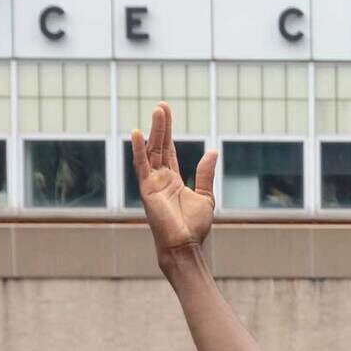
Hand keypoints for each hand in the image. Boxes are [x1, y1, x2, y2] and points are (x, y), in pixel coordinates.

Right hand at [131, 102, 216, 259]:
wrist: (185, 245)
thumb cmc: (194, 226)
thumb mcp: (205, 195)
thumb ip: (205, 173)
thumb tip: (212, 151)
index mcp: (173, 180)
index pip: (169, 150)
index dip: (168, 132)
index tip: (167, 113)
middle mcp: (160, 178)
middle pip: (159, 146)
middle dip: (161, 126)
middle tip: (162, 105)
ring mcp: (152, 183)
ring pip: (152, 151)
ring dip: (154, 131)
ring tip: (158, 111)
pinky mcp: (146, 189)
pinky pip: (141, 166)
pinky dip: (139, 150)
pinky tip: (138, 133)